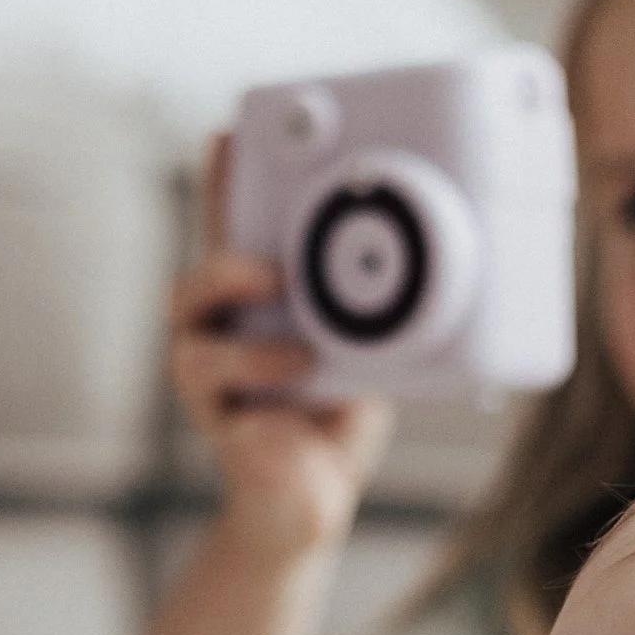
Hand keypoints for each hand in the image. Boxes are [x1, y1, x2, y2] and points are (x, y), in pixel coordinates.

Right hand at [174, 138, 392, 554]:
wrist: (312, 500)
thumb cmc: (335, 415)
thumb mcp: (366, 347)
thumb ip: (375, 309)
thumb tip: (445, 258)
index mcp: (255, 304)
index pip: (235, 231)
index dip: (227, 182)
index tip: (230, 133)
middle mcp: (221, 331)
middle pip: (196, 272)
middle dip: (225, 250)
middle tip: (272, 256)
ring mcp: (208, 374)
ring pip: (188, 319)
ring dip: (234, 294)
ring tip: (284, 305)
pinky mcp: (213, 416)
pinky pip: (211, 377)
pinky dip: (258, 364)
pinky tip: (299, 363)